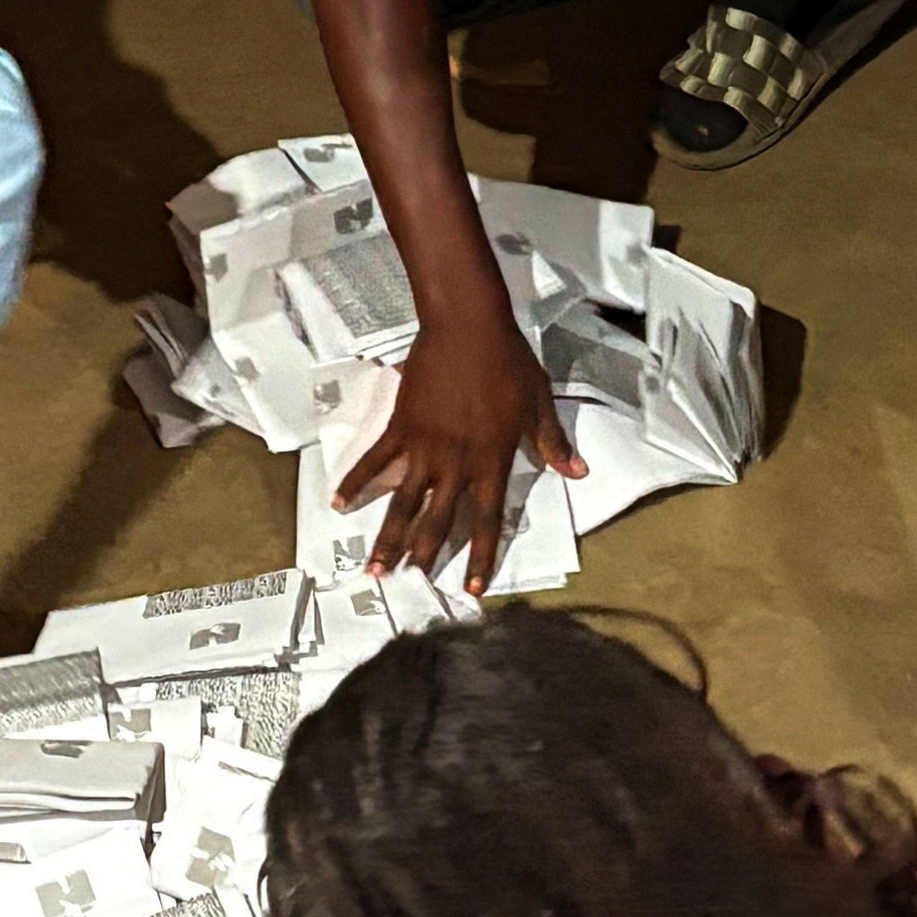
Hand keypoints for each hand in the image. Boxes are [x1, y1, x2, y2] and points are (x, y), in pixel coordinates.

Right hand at [340, 312, 575, 590]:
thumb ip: (552, 442)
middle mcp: (456, 464)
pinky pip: (376, 461)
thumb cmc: (508, 363)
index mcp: (492, 462)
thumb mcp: (538, 403)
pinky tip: (339, 502)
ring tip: (374, 567)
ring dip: (388, 536)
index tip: (471, 587)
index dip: (479, 555)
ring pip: (403, 502)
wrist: (468, 328)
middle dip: (423, 555)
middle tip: (409, 583)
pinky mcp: (401, 427)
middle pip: (438, 520)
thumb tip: (577, 472)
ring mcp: (424, 447)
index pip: (487, 520)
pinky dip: (357, 481)